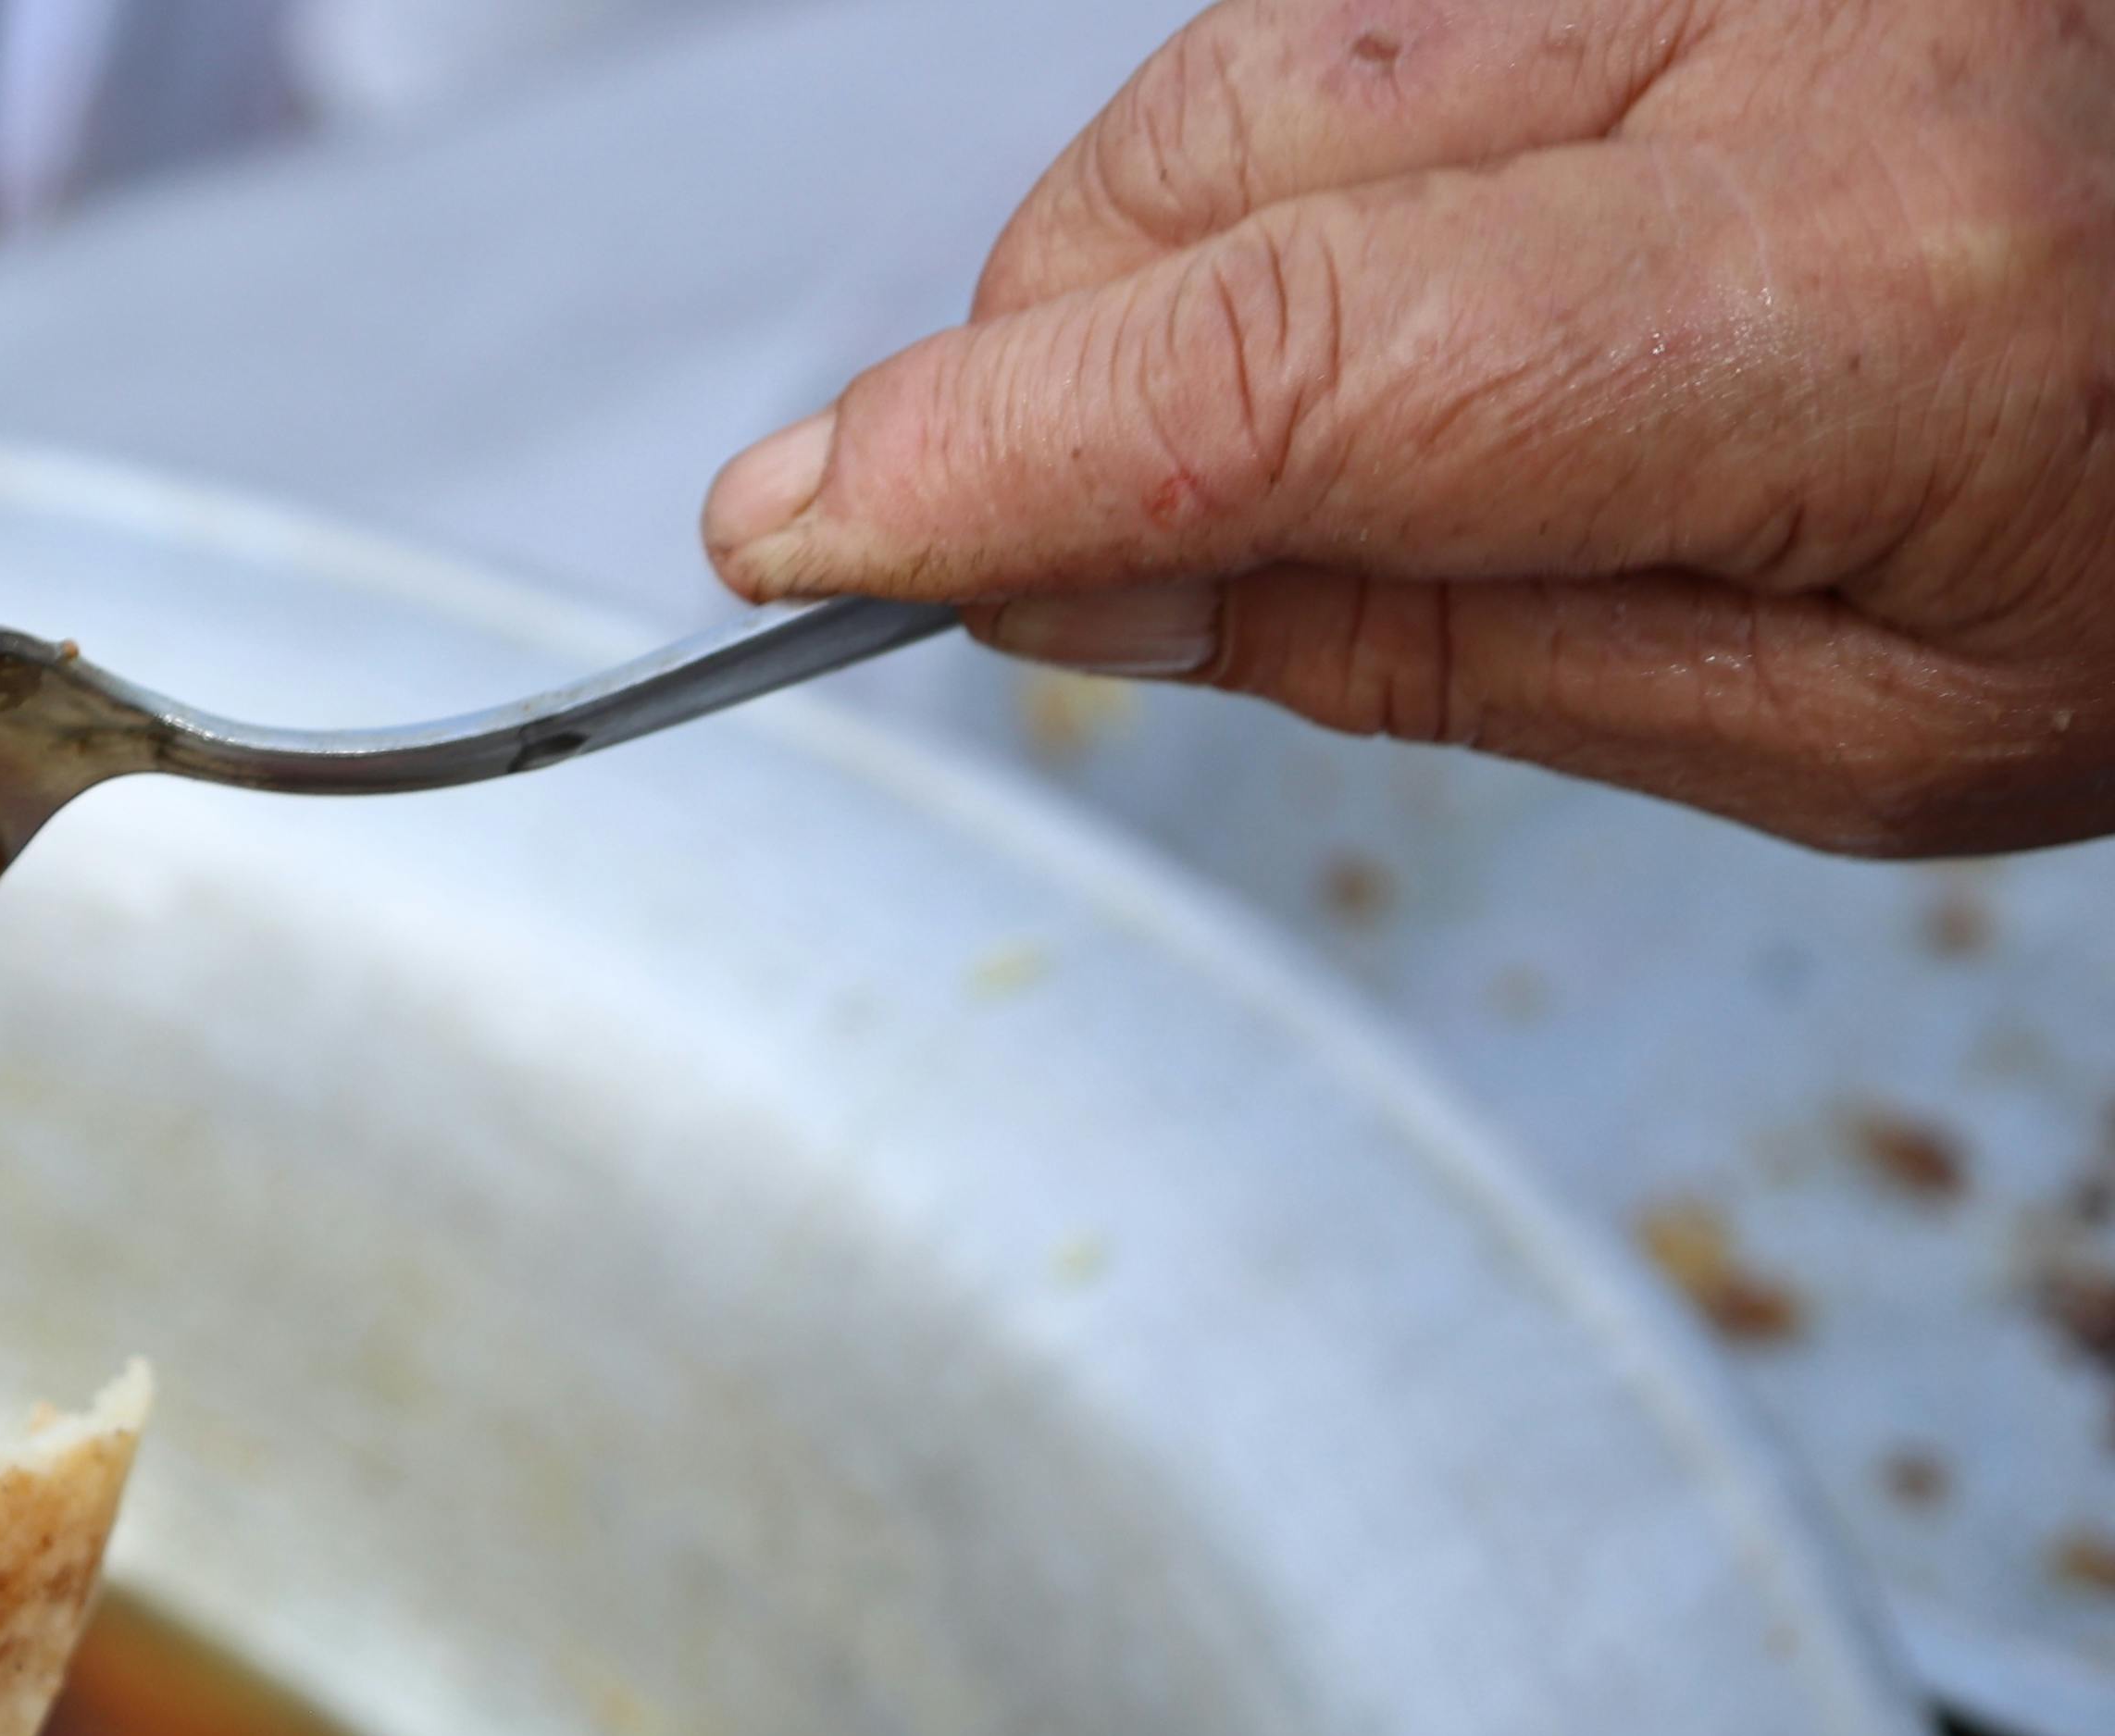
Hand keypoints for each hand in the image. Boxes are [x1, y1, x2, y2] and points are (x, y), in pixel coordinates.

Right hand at [701, 0, 2114, 854]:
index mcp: (1877, 297)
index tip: (794, 538)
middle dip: (1061, 360)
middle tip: (1081, 548)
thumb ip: (1440, 653)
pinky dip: (1311, 141)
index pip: (1279, 357)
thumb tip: (1083, 590)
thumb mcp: (1855, 729)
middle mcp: (1831, 24)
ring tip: (1297, 413)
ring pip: (1267, 43)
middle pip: (1223, 147)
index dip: (979, 457)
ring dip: (1181, 244)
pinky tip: (1406, 262)